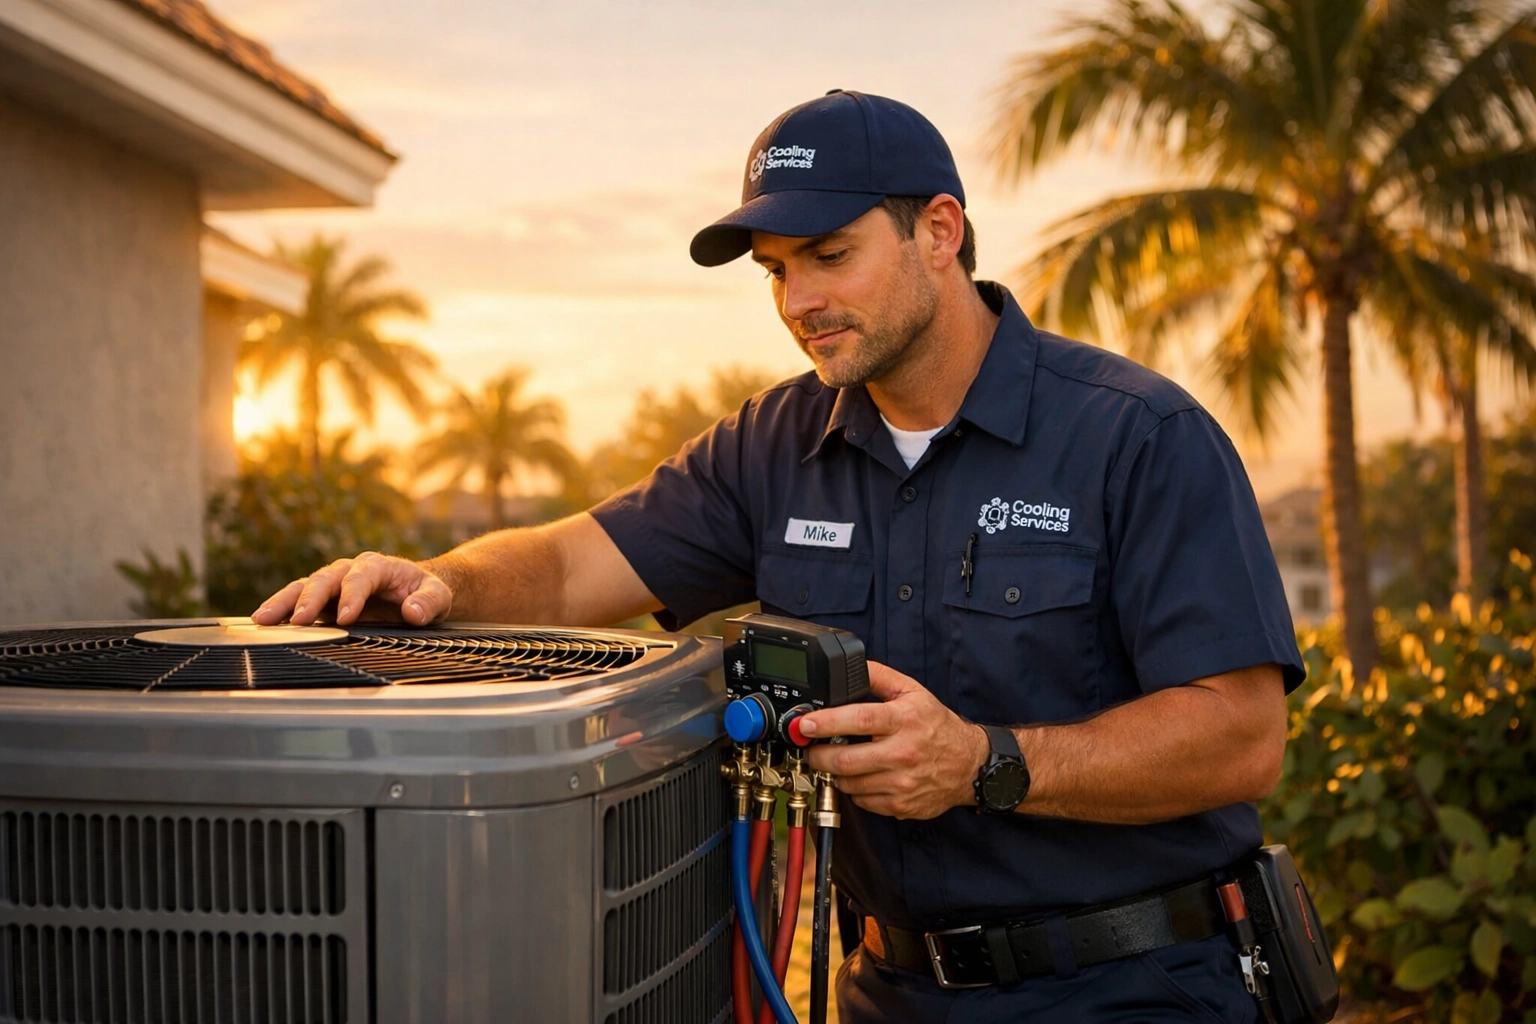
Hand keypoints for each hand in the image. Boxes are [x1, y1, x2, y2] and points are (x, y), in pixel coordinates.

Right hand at [250, 551, 452, 626]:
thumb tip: (413, 612)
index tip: (346, 617)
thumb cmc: (426, 592)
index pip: (361, 577)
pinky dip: (280, 610)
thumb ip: (429, 602)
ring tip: (263, 619)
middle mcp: (349, 570)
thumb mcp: (438, 596)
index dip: (352, 595)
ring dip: (284, 603)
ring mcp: (332, 584)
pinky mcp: (322, 600)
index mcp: (377, 565)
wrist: (416, 592)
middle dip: (311, 599)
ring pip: (304, 587)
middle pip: (325, 579)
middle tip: (299, 620)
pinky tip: (263, 624)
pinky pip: (297, 602)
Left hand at [799, 662, 988, 819]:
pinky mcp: (900, 805)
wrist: (969, 765)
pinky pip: (862, 801)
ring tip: (837, 761)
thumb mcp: (914, 692)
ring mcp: (901, 783)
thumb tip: (853, 667)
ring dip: (835, 773)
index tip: (805, 724)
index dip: (826, 722)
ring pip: (849, 783)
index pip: (858, 720)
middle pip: (846, 759)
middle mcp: (902, 753)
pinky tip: (861, 776)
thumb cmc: (939, 727)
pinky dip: (853, 789)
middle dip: (818, 755)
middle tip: (811, 748)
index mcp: (904, 720)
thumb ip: (880, 676)